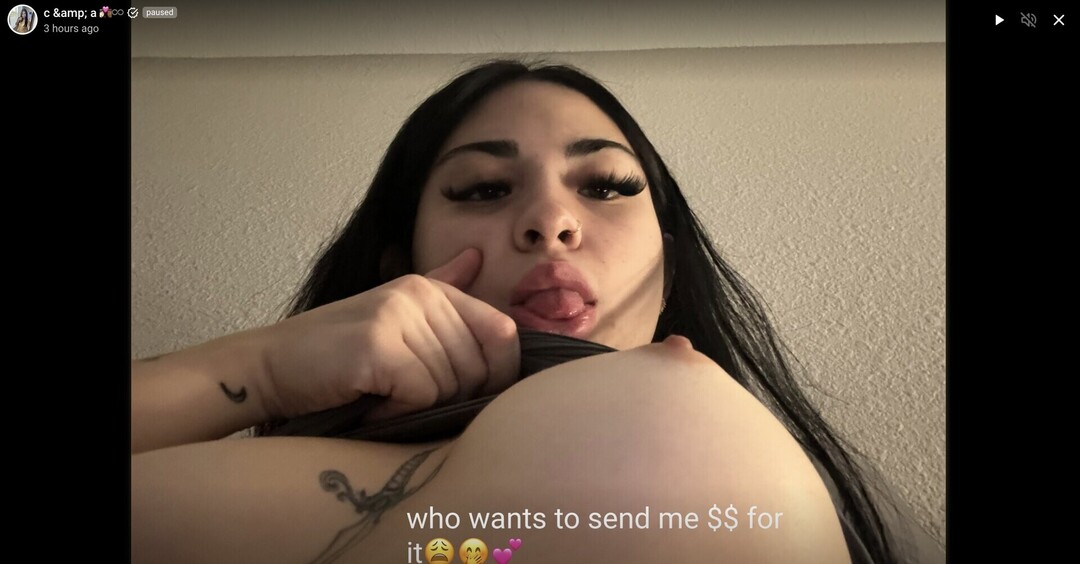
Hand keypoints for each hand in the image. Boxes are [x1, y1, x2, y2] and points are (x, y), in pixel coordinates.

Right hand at [255, 248, 519, 420]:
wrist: (266, 367)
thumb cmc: (333, 356)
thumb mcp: (392, 318)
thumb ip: (440, 291)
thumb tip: (478, 259)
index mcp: (430, 289)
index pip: (503, 332)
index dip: (500, 374)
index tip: (471, 398)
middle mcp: (418, 295)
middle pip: (479, 366)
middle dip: (450, 399)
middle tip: (406, 401)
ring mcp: (396, 317)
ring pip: (451, 385)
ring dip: (419, 410)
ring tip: (383, 401)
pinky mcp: (377, 347)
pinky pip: (422, 396)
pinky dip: (398, 414)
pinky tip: (372, 408)